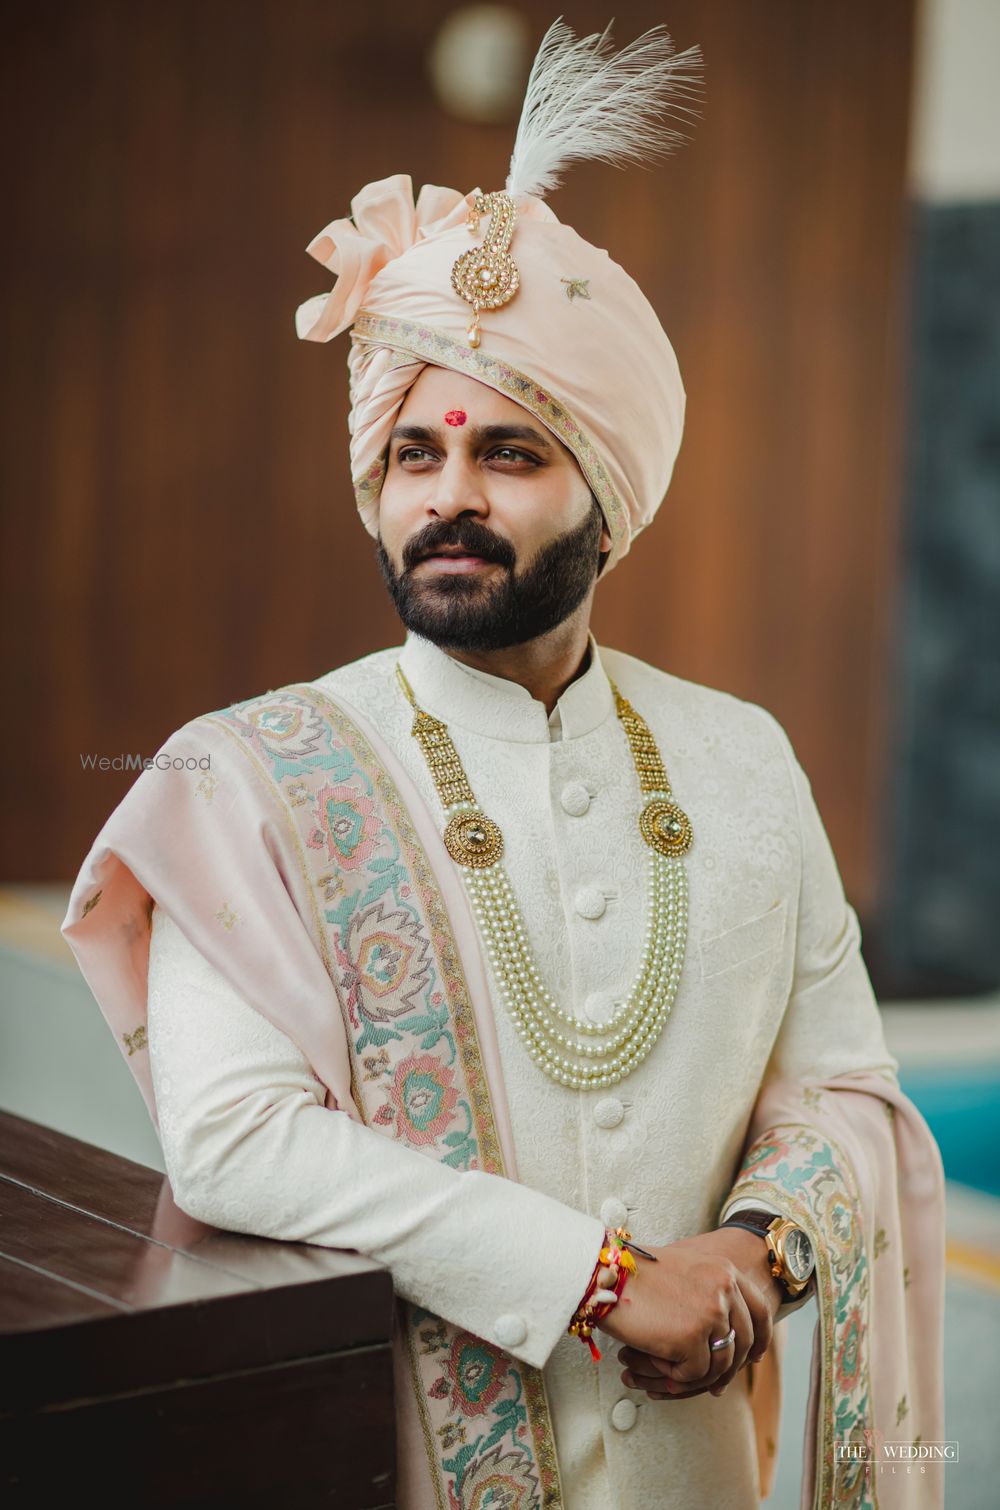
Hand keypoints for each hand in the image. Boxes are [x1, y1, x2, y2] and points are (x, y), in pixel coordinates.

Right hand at [599, 1227, 784, 1399]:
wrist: (604, 1273)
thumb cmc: (636, 1275)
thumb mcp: (685, 1272)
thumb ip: (711, 1295)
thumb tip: (727, 1338)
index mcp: (725, 1270)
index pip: (760, 1311)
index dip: (760, 1339)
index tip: (754, 1357)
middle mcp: (724, 1289)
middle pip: (744, 1343)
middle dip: (729, 1369)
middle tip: (713, 1385)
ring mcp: (710, 1312)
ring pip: (720, 1365)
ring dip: (694, 1375)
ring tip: (668, 1370)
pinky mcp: (691, 1337)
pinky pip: (694, 1374)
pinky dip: (674, 1375)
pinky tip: (654, 1360)